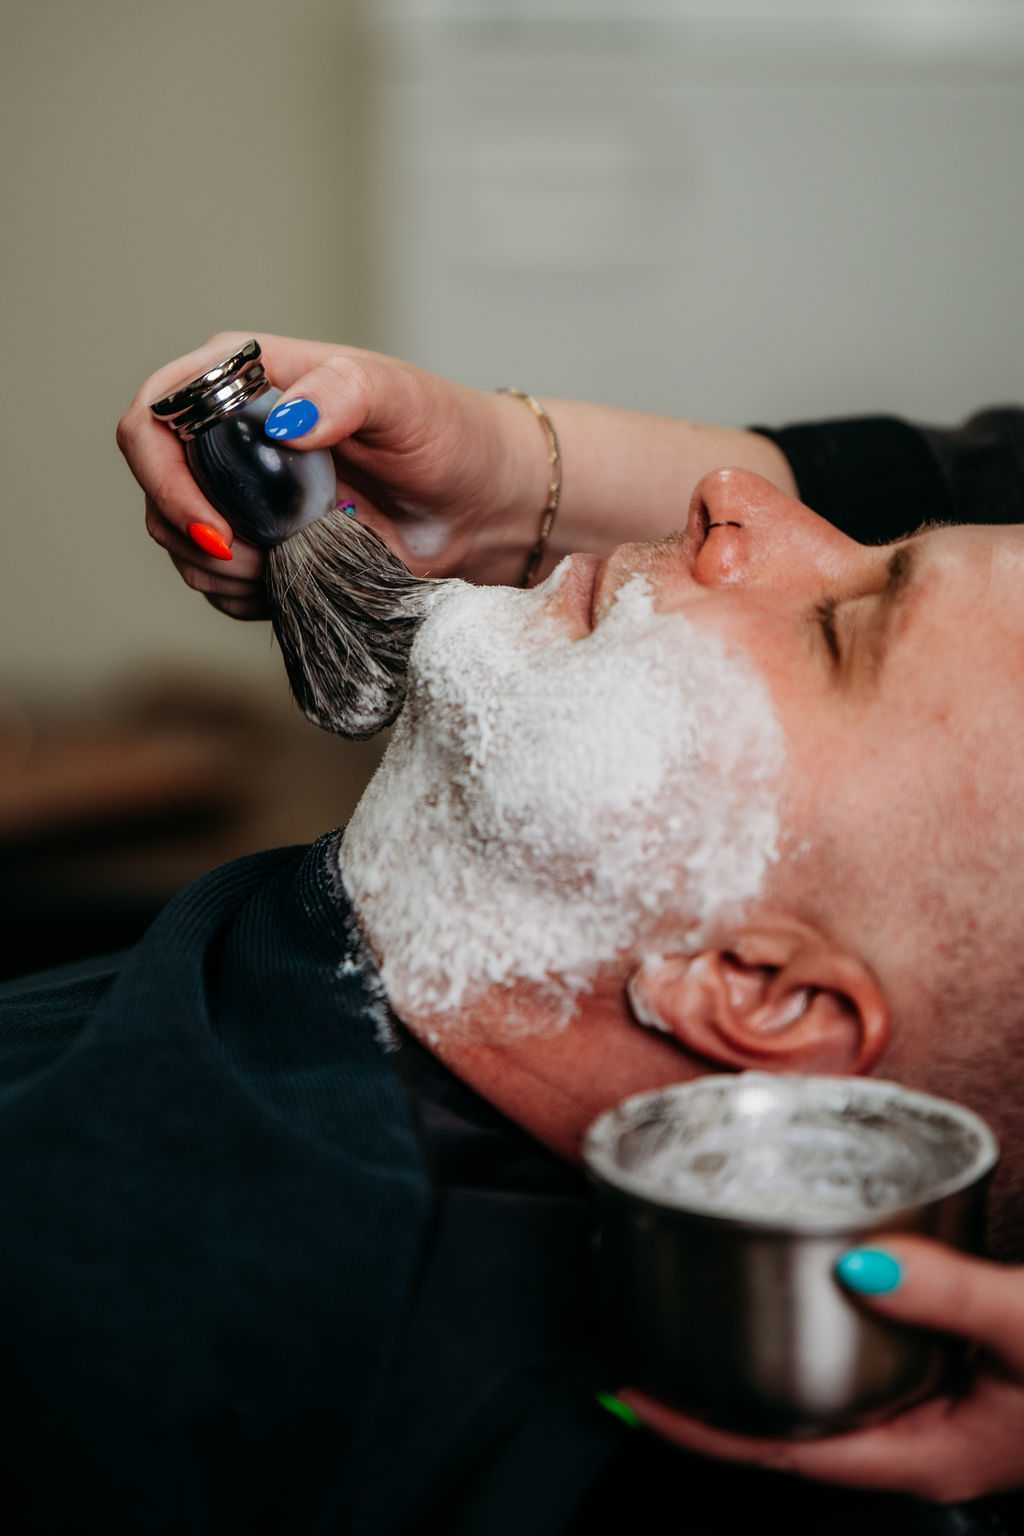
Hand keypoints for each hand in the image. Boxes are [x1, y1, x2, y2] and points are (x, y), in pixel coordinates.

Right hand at [115, 332, 545, 619]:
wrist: (480, 505)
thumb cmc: (447, 435)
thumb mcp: (401, 399)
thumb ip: (344, 392)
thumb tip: (288, 420)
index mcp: (244, 379)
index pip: (155, 413)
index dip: (162, 473)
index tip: (213, 523)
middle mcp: (229, 433)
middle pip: (156, 486)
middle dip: (193, 533)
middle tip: (257, 557)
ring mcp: (241, 493)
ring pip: (178, 540)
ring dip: (217, 570)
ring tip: (285, 566)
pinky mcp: (262, 545)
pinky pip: (216, 580)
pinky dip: (241, 594)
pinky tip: (291, 582)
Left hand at [616, 1237, 1023, 1504]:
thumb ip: (951, 1299)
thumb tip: (854, 1265)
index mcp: (924, 1453)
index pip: (781, 1450)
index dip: (698, 1424)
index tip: (629, 1390)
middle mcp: (918, 1437)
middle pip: (788, 1425)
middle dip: (713, 1395)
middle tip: (646, 1344)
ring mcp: (935, 1407)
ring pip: (826, 1389)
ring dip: (761, 1358)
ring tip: (699, 1313)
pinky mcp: (953, 1372)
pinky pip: (868, 1355)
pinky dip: (821, 1324)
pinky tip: (806, 1282)